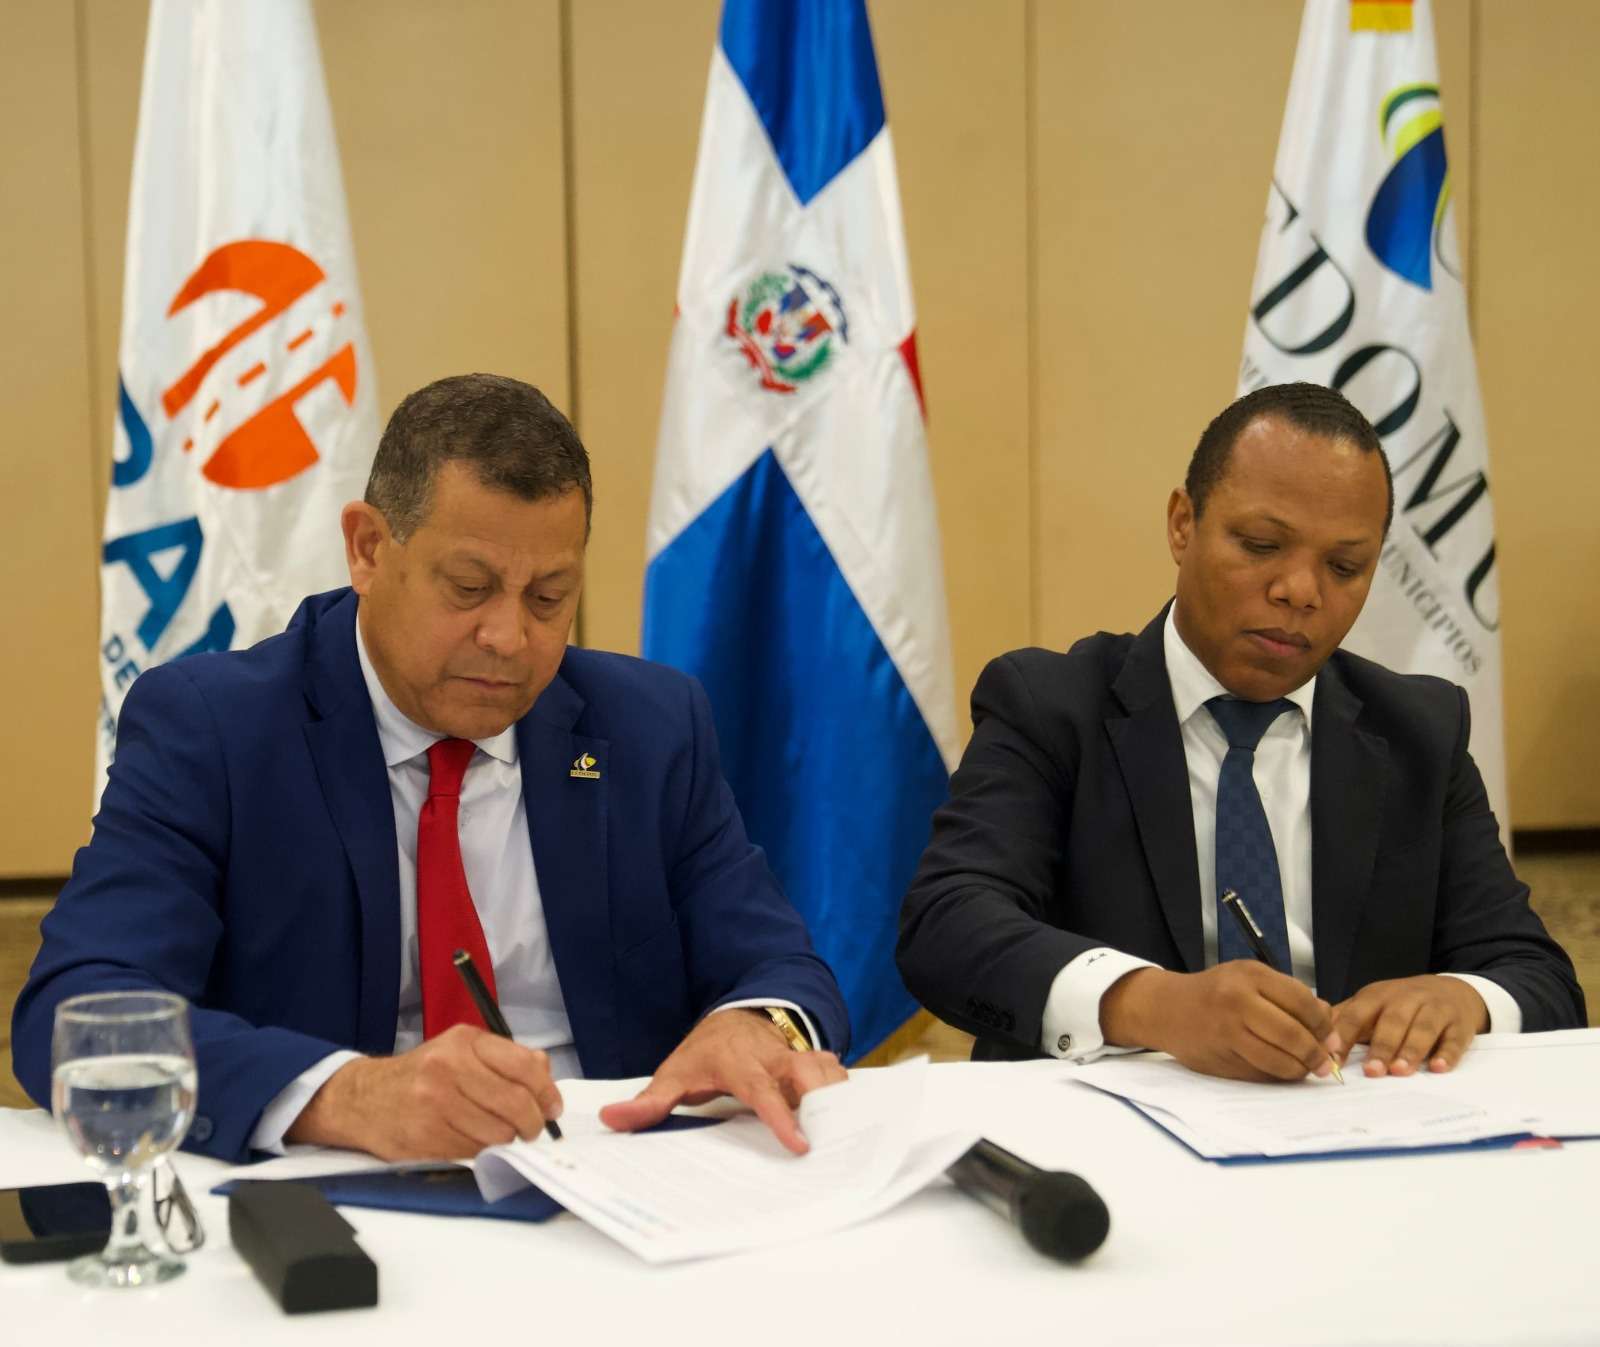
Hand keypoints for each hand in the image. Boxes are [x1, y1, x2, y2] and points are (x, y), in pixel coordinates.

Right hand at [286, 1025, 563, 1159]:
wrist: (364, 1097)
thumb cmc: (423, 1073)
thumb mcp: (461, 1050)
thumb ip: (506, 1059)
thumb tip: (546, 1076)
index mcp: (464, 1041)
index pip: (524, 1066)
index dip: (547, 1092)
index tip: (553, 1108)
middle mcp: (449, 1068)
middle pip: (515, 1104)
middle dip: (533, 1123)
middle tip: (533, 1130)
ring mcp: (434, 1104)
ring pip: (497, 1133)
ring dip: (507, 1140)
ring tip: (501, 1134)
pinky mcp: (424, 1136)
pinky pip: (472, 1151)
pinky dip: (481, 1151)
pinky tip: (472, 1139)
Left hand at [599, 1009, 846, 1153]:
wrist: (737, 1019)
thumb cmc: (707, 1052)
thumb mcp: (675, 1073)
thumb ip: (648, 1102)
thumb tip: (612, 1121)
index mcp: (742, 1063)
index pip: (764, 1091)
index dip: (782, 1118)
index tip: (800, 1146)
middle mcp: (776, 1058)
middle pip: (810, 1075)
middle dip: (825, 1103)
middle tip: (835, 1142)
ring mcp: (798, 1059)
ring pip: (830, 1073)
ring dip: (839, 1101)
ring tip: (847, 1141)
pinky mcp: (814, 1064)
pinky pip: (837, 1077)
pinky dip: (846, 1097)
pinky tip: (850, 1126)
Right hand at [1101, 963, 1338, 1081]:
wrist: (1166, 1008)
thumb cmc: (1216, 991)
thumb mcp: (1250, 979)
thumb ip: (1290, 996)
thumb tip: (1331, 1026)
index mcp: (1250, 975)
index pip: (1302, 1002)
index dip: (1324, 1025)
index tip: (1333, 1038)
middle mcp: (1237, 1001)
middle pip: (1293, 1035)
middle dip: (1316, 1053)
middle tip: (1325, 1063)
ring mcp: (1227, 1031)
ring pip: (1278, 1060)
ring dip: (1300, 1070)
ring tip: (1306, 1069)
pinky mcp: (1220, 1057)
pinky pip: (1260, 1073)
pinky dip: (1277, 1076)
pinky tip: (1280, 1070)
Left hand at [1329, 975, 1487, 1076]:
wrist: (1453, 990)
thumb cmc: (1403, 1004)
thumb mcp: (1372, 1003)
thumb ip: (1345, 1018)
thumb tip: (1312, 1035)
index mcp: (1378, 996)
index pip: (1358, 1014)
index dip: (1345, 1036)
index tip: (1333, 1060)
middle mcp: (1407, 999)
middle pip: (1393, 1021)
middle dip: (1382, 1046)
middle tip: (1372, 1072)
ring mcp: (1435, 1010)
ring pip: (1423, 1028)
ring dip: (1411, 1050)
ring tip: (1400, 1071)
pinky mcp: (1460, 1024)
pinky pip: (1455, 1039)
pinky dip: (1448, 1053)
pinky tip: (1439, 1068)